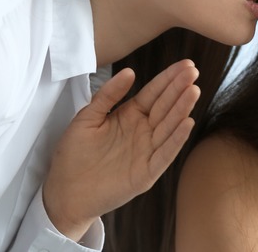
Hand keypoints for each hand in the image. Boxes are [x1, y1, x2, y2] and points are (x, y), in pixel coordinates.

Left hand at [43, 59, 199, 240]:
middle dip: (180, 88)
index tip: (185, 64)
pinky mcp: (147, 172)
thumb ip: (108, 95)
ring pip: (169, 126)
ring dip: (182, 108)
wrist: (64, 192)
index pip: (154, 93)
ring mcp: (147, 151)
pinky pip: (165, 154)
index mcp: (130, 115)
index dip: (169, 79)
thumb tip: (130, 72)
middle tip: (193, 71)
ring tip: (193, 91)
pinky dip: (176, 139)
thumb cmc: (73, 155)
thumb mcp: (87, 117)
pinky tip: (187, 123)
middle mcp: (143, 131)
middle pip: (165, 106)